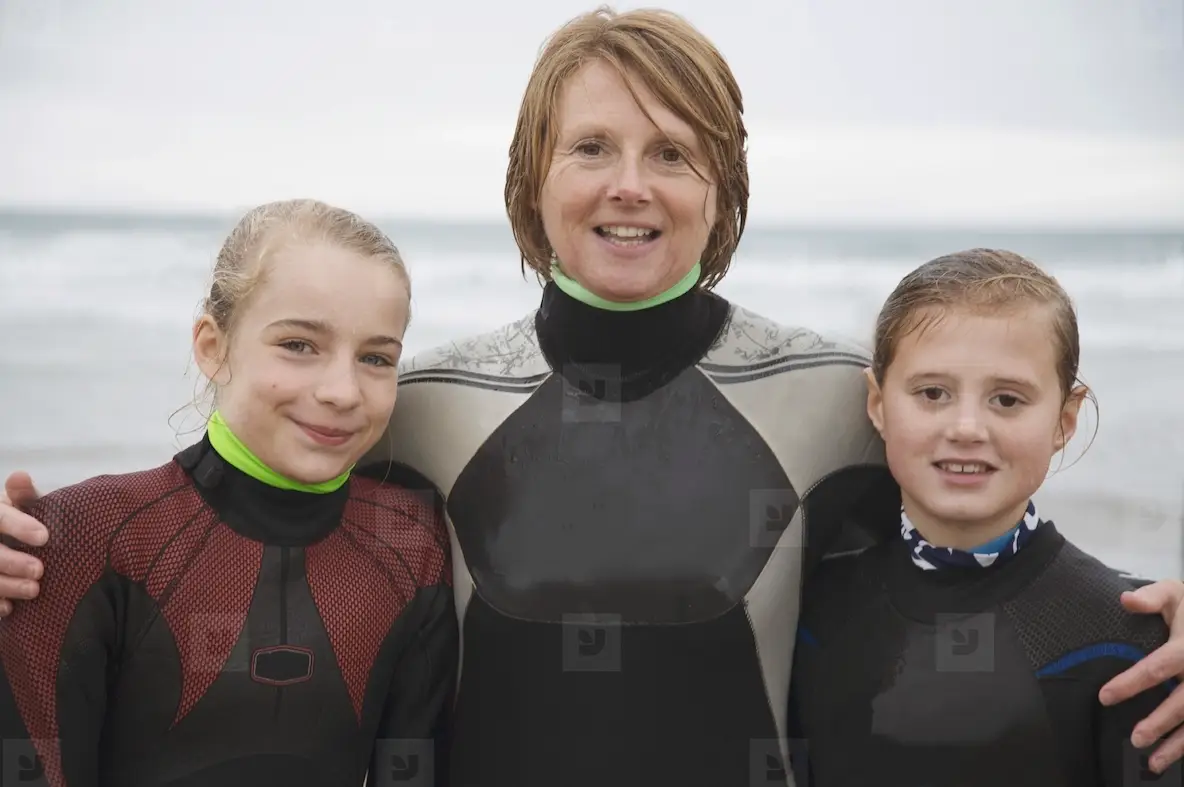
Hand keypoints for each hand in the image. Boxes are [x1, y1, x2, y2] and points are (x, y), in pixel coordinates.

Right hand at [0, 471, 48, 615]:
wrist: (5, 540)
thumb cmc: (13, 521)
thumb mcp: (16, 505)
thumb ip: (22, 495)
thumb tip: (20, 476)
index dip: (17, 525)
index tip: (44, 536)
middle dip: (11, 561)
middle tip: (39, 570)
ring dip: (5, 584)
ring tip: (33, 590)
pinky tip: (8, 608)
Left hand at [1100, 580, 1183, 771]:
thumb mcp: (1176, 593)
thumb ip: (1152, 597)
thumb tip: (1125, 600)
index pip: (1158, 667)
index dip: (1132, 683)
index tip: (1105, 697)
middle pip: (1183, 701)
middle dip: (1160, 721)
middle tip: (1135, 737)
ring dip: (1178, 743)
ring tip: (1153, 761)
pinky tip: (1171, 757)